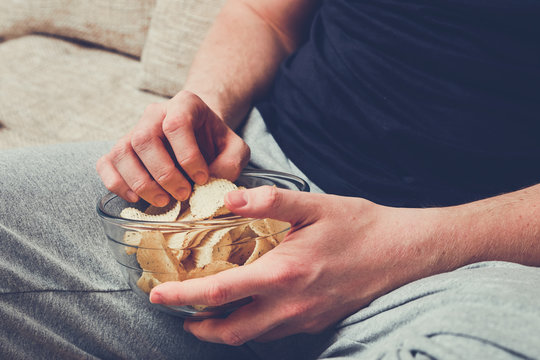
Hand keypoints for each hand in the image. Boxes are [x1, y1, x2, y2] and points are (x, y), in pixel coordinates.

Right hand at [96, 91, 249, 205]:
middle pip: (144, 139)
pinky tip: (136, 198)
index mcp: (185, 104)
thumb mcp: (237, 149)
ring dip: (140, 182)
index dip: (188, 155)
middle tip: (182, 195)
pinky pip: (106, 163)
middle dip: (164, 173)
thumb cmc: (217, 143)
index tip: (202, 178)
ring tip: (163, 201)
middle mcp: (155, 114)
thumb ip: (233, 162)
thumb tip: (211, 181)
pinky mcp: (121, 150)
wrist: (200, 138)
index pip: (177, 124)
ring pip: (122, 152)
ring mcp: (134, 130)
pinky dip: (117, 184)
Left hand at [149, 186, 448, 344]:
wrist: (402, 252)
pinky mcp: (317, 322)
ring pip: (251, 337)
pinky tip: (246, 310)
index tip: (158, 295)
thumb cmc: (359, 226)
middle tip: (178, 312)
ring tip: (204, 315)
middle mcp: (291, 304)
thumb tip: (229, 199)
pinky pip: (273, 334)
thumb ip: (269, 202)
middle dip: (198, 326)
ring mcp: (305, 318)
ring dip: (222, 330)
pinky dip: (250, 328)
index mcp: (284, 272)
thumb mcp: (314, 205)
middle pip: (231, 331)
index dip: (184, 296)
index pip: (221, 291)